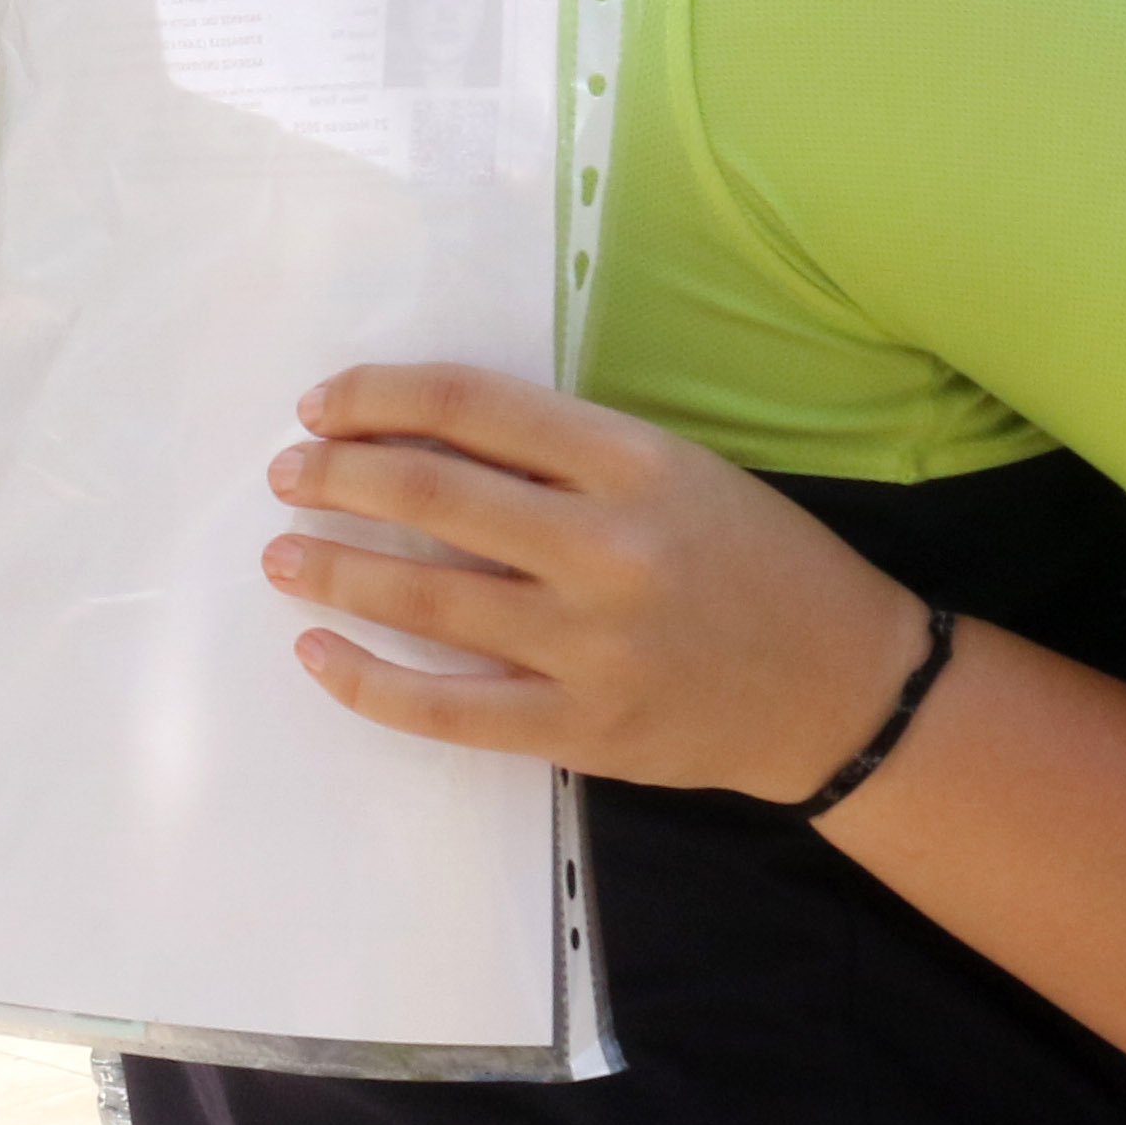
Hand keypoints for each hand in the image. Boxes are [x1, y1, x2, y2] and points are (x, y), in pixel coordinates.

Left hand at [263, 365, 941, 801]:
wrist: (843, 687)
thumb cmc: (756, 563)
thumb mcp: (679, 472)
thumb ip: (565, 457)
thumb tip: (420, 440)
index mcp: (635, 462)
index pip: (471, 406)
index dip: (377, 397)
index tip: (322, 404)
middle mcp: (608, 546)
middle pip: (430, 494)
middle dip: (336, 477)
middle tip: (286, 475)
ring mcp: (591, 644)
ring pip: (423, 596)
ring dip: (333, 569)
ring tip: (283, 553)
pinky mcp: (580, 727)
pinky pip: (444, 708)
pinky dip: (367, 679)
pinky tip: (318, 651)